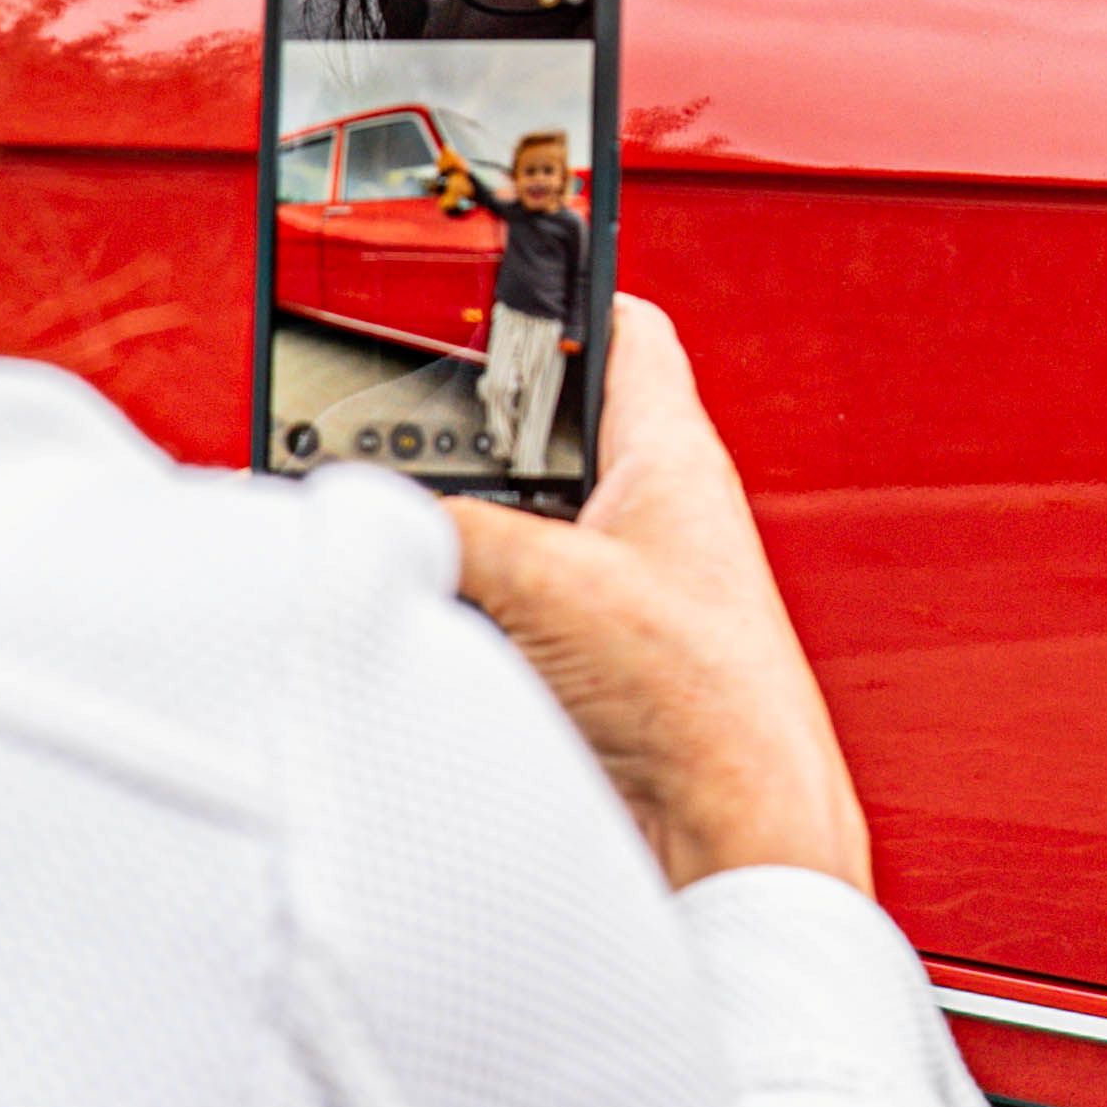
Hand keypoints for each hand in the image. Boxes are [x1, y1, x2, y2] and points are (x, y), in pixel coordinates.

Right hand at [443, 298, 874, 893]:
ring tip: (400, 539)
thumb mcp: (551, 581)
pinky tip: (428, 627)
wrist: (733, 839)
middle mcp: (648, 516)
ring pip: (510, 528)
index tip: (492, 267)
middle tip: (395, 424)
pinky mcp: (589, 669)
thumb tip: (373, 521)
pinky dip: (461, 615)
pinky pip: (503, 614)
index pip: (623, 329)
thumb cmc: (705, 701)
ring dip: (457, 538)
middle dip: (469, 434)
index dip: (561, 286)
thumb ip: (450, 534)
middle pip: (542, 432)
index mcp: (669, 456)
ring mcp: (617, 594)